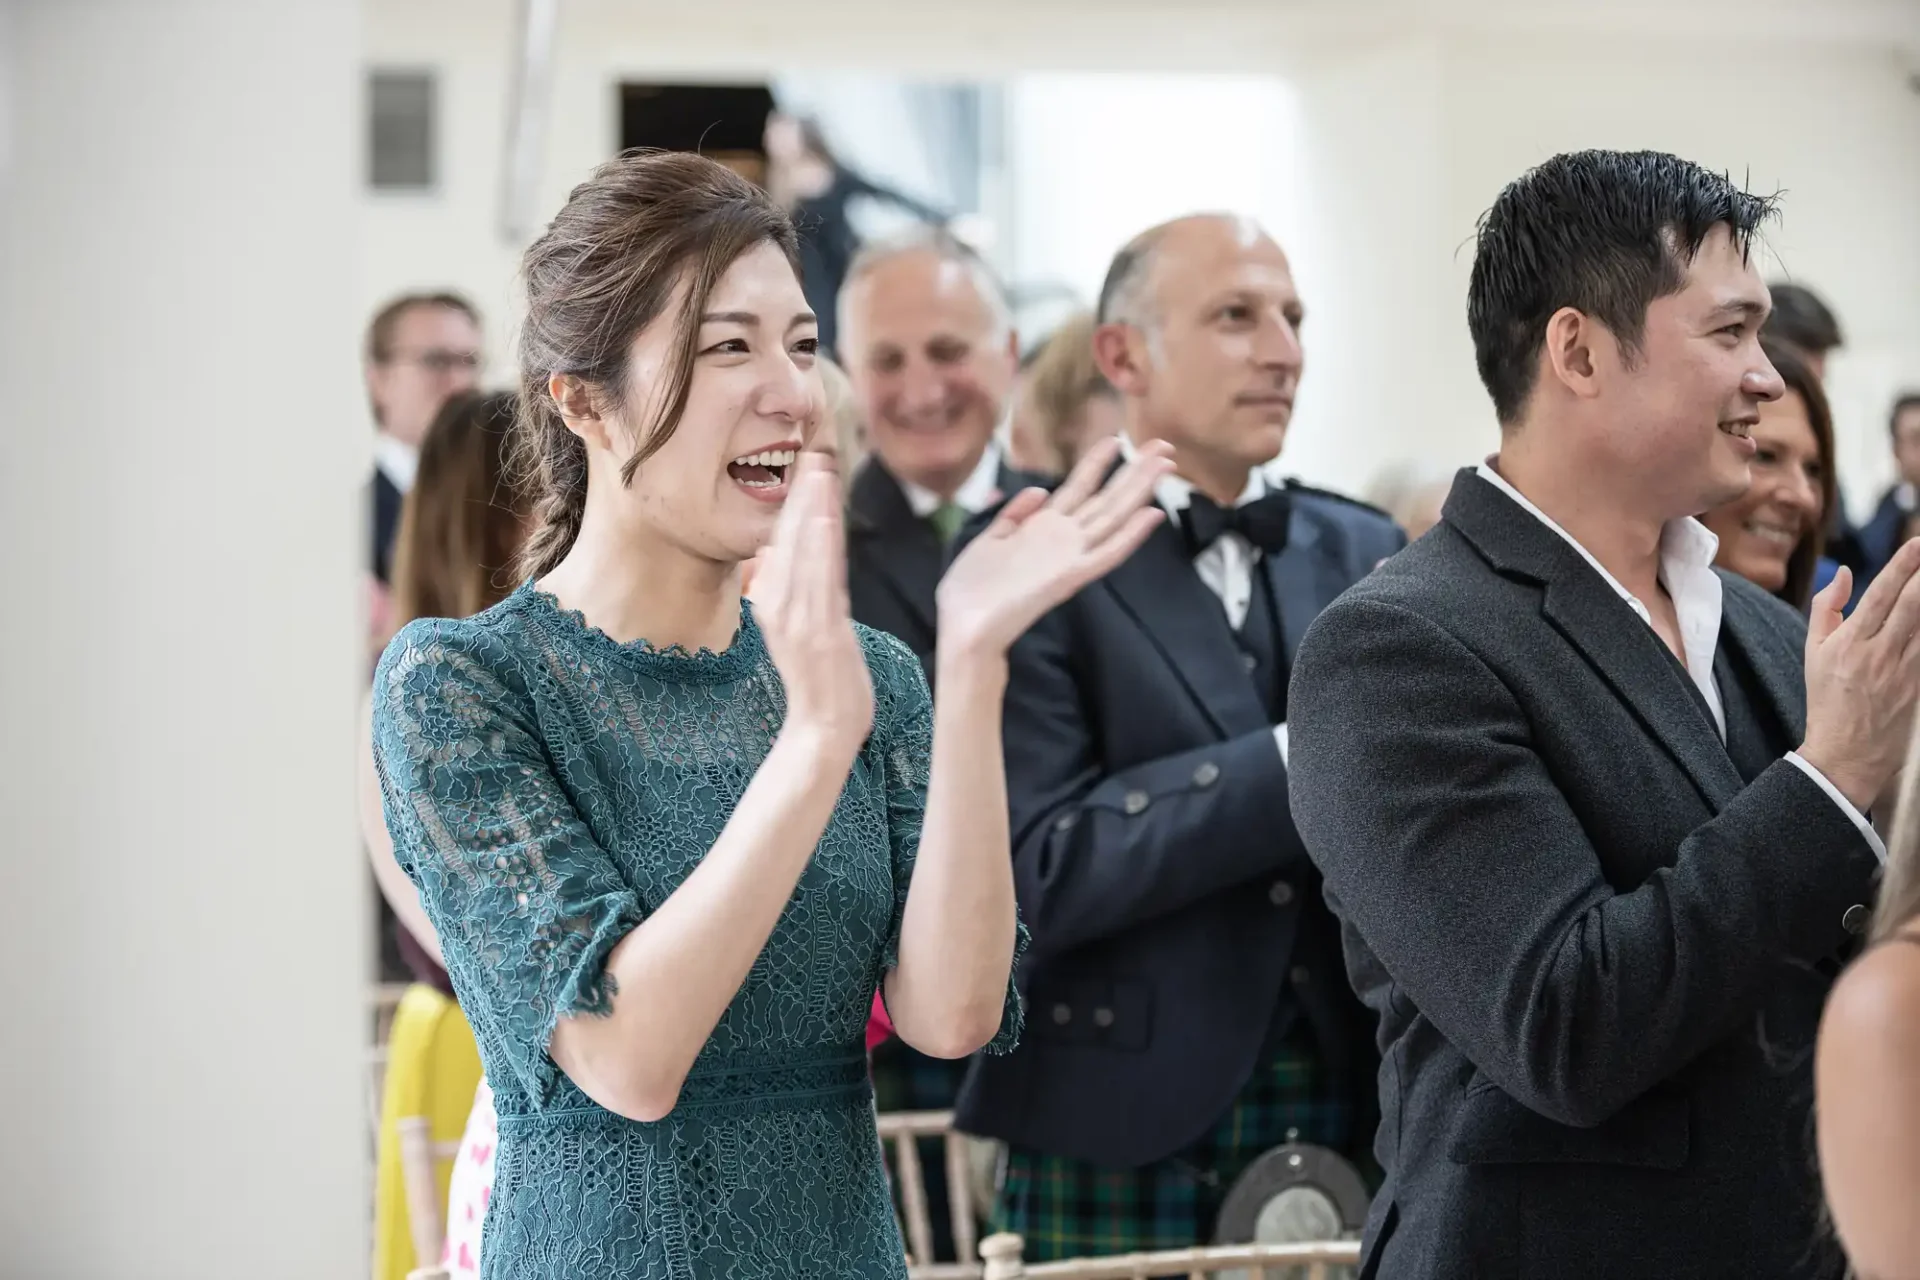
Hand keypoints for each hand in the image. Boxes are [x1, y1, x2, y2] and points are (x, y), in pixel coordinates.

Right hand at [749, 453, 874, 754]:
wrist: (823, 730)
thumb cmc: (819, 683)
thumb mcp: (797, 631)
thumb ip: (789, 592)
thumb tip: (772, 556)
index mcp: (772, 604)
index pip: (783, 545)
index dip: (796, 507)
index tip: (808, 471)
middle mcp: (778, 606)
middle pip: (790, 541)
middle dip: (802, 498)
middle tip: (814, 454)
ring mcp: (797, 618)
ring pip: (804, 552)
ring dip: (811, 510)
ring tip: (820, 472)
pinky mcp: (817, 630)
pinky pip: (819, 578)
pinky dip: (819, 546)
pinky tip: (823, 517)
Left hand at [936, 436, 1174, 658]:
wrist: (964, 628)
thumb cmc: (970, 589)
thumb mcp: (988, 539)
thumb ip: (1014, 514)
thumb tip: (1040, 489)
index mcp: (1042, 527)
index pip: (1079, 487)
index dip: (1098, 462)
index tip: (1118, 438)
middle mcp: (1063, 539)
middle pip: (1106, 498)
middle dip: (1135, 471)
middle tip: (1165, 446)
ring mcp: (1069, 557)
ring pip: (1113, 517)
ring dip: (1141, 490)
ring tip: (1167, 464)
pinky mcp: (1069, 578)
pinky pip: (1106, 554)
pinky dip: (1131, 536)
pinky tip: (1152, 514)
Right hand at [1799, 540, 1919, 808]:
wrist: (1846, 753)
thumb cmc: (1827, 699)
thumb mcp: (1813, 652)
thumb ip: (1827, 608)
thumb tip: (1844, 573)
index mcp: (1849, 641)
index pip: (1881, 594)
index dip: (1902, 566)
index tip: (1916, 544)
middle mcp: (1879, 652)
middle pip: (1912, 603)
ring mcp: (1904, 669)